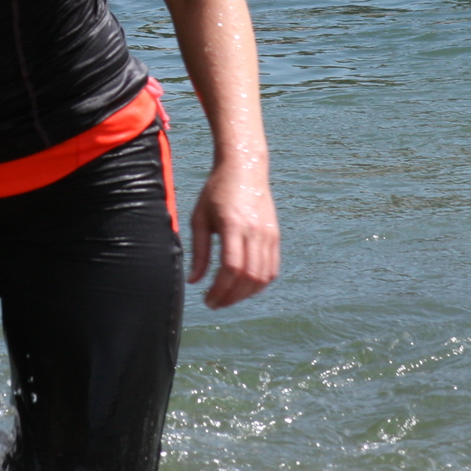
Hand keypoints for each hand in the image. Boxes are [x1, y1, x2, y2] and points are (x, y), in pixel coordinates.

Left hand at [188, 162, 279, 308]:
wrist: (245, 167)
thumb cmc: (216, 190)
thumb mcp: (199, 217)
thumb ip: (198, 251)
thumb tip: (194, 281)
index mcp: (233, 225)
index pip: (231, 268)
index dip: (220, 290)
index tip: (207, 300)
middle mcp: (255, 231)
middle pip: (248, 276)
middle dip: (231, 297)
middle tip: (214, 303)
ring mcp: (269, 234)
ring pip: (263, 277)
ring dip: (245, 294)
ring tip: (227, 298)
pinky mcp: (275, 236)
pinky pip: (272, 269)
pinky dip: (259, 284)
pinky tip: (243, 288)